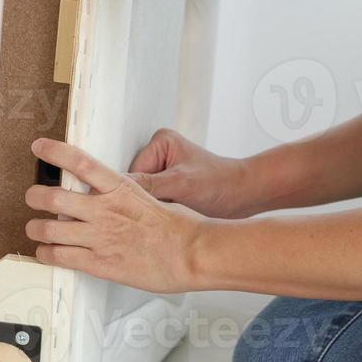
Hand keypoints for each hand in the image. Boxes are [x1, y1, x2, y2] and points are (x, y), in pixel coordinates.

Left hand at [25, 138, 208, 292]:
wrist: (193, 253)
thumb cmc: (180, 228)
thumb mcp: (152, 199)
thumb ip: (127, 197)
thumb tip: (114, 195)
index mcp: (120, 189)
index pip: (80, 162)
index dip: (55, 152)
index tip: (39, 147)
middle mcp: (105, 210)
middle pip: (54, 197)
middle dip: (36, 196)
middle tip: (33, 196)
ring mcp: (100, 237)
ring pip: (50, 228)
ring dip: (35, 227)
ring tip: (34, 228)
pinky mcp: (101, 263)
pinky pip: (61, 256)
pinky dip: (46, 253)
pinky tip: (44, 252)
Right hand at [128, 128, 256, 218]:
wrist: (244, 196)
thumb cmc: (220, 183)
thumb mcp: (181, 183)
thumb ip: (148, 185)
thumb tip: (117, 190)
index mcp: (160, 142)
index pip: (130, 171)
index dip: (133, 191)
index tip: (139, 206)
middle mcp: (158, 155)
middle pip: (133, 185)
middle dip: (143, 201)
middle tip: (157, 212)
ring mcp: (162, 174)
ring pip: (141, 197)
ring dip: (151, 209)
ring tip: (167, 214)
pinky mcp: (168, 190)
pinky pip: (151, 204)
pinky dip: (157, 213)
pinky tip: (167, 219)